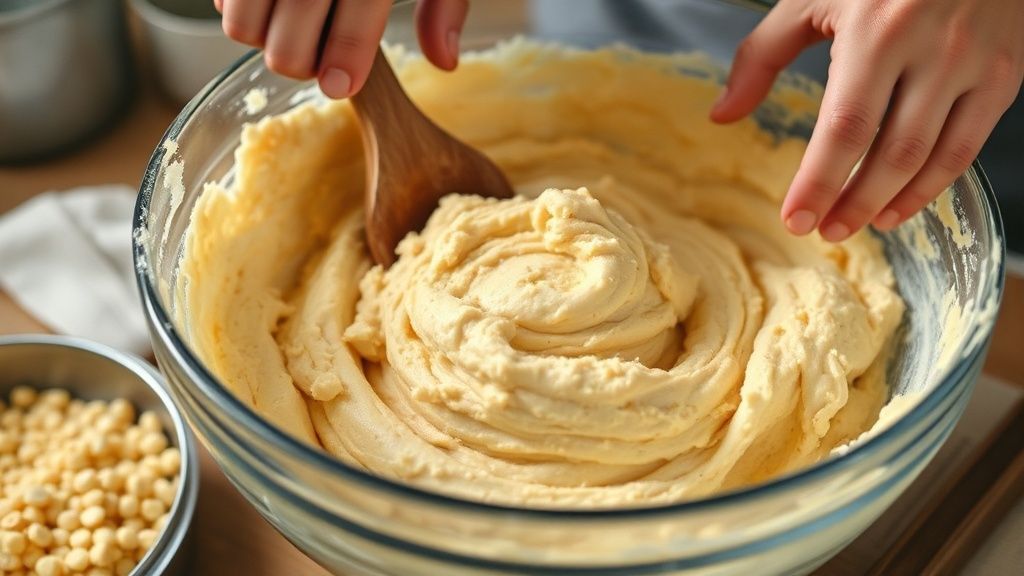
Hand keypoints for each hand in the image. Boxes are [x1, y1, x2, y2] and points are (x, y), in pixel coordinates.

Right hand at [214, 0, 468, 98]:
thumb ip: (443, 2)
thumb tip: (444, 58)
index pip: (358, 4)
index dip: (347, 52)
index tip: (342, 85)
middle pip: (289, 23)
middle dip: (296, 59)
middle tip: (310, 64)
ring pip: (241, 15)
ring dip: (259, 35)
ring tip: (286, 28)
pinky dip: (234, 4)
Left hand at [711, 0, 1023, 240]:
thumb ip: (763, 56)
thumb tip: (722, 115)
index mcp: (878, 31)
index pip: (845, 127)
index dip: (819, 181)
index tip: (795, 218)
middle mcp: (933, 50)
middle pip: (891, 152)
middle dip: (853, 202)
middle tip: (823, 230)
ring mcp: (975, 64)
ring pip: (932, 157)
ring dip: (892, 203)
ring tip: (857, 225)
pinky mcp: (1005, 74)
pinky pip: (968, 146)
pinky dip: (933, 185)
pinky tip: (900, 203)